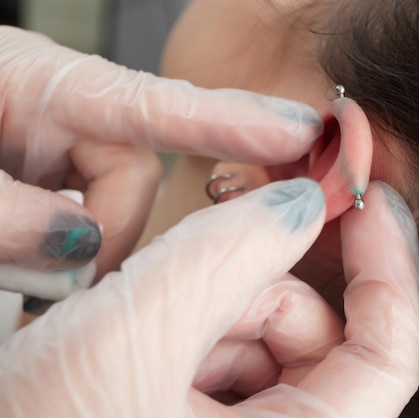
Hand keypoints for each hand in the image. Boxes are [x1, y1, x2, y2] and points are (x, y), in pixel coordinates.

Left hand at [0, 26, 320, 286]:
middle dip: (112, 232)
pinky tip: (36, 260)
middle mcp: (60, 109)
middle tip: (63, 276)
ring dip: (84, 249)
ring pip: (116, 204)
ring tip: (25, 270)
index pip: (159, 104)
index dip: (237, 120)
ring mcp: (57, 143)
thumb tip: (80, 246)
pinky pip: (89, 214)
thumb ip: (3, 213)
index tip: (304, 129)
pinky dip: (71, 247)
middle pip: (136, 172)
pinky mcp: (49, 174)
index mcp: (39, 83)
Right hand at [0, 179, 418, 416]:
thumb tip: (298, 203)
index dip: (386, 267)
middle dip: (261, 287)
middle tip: (197, 264)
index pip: (388, 356)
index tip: (368, 200)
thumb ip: (225, 253)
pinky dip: (191, 331)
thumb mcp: (129, 338)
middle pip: (319, 341)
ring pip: (267, 344)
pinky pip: (227, 362)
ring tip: (139, 324)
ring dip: (212, 309)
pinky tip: (138, 341)